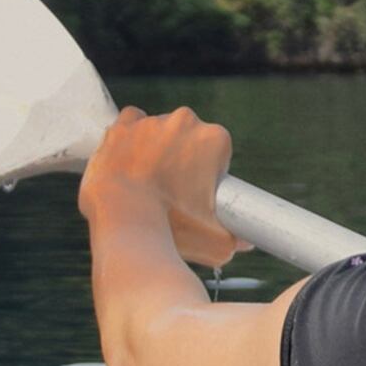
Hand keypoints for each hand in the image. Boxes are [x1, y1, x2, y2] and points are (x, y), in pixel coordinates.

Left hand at [80, 106, 241, 267]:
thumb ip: (235, 240)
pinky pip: (131, 122)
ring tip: (147, 182)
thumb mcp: (216, 241)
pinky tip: (129, 158)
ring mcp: (151, 122)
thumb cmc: (173, 229)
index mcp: (215, 139)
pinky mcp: (122, 127)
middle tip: (171, 191)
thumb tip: (244, 243)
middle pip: (189, 138)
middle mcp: (185, 122)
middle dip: (183, 159)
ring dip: (157, 148)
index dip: (208, 174)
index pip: (217, 152)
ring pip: (160, 130)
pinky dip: (131, 137)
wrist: (124, 223)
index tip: (196, 194)